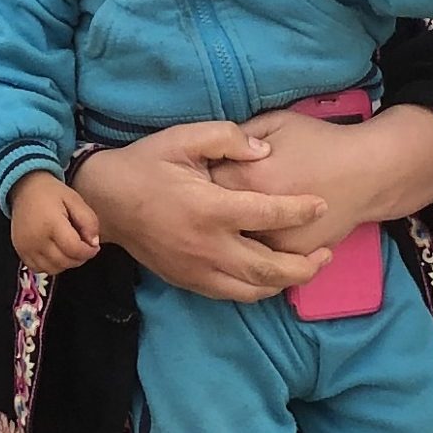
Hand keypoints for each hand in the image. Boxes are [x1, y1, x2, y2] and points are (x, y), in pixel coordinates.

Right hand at [6, 172, 100, 273]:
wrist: (24, 188)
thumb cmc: (51, 193)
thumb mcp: (75, 200)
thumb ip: (88, 221)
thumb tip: (94, 243)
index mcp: (51, 224)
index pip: (74, 249)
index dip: (89, 252)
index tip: (94, 246)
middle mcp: (36, 239)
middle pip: (65, 262)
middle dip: (80, 258)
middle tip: (84, 247)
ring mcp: (26, 248)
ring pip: (53, 269)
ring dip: (66, 263)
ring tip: (70, 249)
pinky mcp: (20, 252)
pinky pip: (39, 269)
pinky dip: (51, 265)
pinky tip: (56, 252)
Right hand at [71, 122, 330, 302]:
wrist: (105, 202)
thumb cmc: (146, 165)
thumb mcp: (183, 138)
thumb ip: (227, 138)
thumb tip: (264, 151)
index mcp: (209, 208)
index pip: (268, 214)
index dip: (301, 210)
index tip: (322, 204)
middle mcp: (207, 245)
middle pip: (268, 267)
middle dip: (304, 265)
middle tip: (326, 253)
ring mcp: (197, 268)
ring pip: (252, 288)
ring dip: (285, 283)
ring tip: (308, 270)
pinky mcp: (188, 280)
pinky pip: (231, 294)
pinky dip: (258, 290)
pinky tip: (272, 279)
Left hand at [216, 105, 432, 254]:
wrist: (367, 172)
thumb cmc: (320, 141)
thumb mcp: (276, 122)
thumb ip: (238, 135)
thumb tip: (210, 152)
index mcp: (248, 178)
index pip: (202, 184)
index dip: (196, 178)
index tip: (197, 174)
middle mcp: (257, 215)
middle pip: (213, 219)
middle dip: (207, 210)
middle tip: (208, 201)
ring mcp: (275, 241)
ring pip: (233, 246)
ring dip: (225, 236)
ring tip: (222, 221)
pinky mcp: (291, 255)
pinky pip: (259, 258)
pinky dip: (250, 251)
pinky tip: (247, 236)